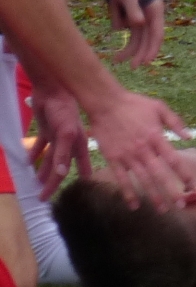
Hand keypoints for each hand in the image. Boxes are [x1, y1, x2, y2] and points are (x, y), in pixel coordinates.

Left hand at [28, 83, 86, 199]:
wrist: (51, 89)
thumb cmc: (64, 110)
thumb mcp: (66, 133)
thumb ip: (64, 153)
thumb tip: (61, 174)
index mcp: (78, 144)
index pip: (77, 167)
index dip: (76, 178)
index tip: (76, 192)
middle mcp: (68, 143)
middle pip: (61, 167)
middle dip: (53, 182)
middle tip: (44, 197)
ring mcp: (56, 138)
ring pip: (49, 159)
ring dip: (43, 171)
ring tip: (36, 184)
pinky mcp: (46, 131)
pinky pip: (39, 146)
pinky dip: (34, 154)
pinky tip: (27, 162)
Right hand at [87, 89, 192, 209]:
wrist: (105, 103)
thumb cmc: (134, 104)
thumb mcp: (159, 107)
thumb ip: (175, 122)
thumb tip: (189, 137)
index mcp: (156, 137)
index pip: (174, 159)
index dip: (184, 173)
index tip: (193, 186)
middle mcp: (143, 149)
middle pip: (160, 174)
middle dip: (171, 191)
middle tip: (181, 205)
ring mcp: (127, 155)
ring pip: (142, 180)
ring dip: (153, 196)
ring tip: (162, 209)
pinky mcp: (113, 158)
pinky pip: (122, 179)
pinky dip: (128, 193)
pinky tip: (134, 205)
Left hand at [106, 0, 163, 66]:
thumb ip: (132, 9)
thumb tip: (137, 25)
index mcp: (154, 9)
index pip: (156, 34)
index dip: (152, 49)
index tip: (146, 62)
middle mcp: (148, 13)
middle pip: (146, 38)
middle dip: (139, 53)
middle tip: (131, 67)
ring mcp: (137, 13)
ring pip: (135, 36)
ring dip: (127, 47)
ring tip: (116, 59)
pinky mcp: (127, 11)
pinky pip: (124, 26)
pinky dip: (118, 26)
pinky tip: (113, 16)